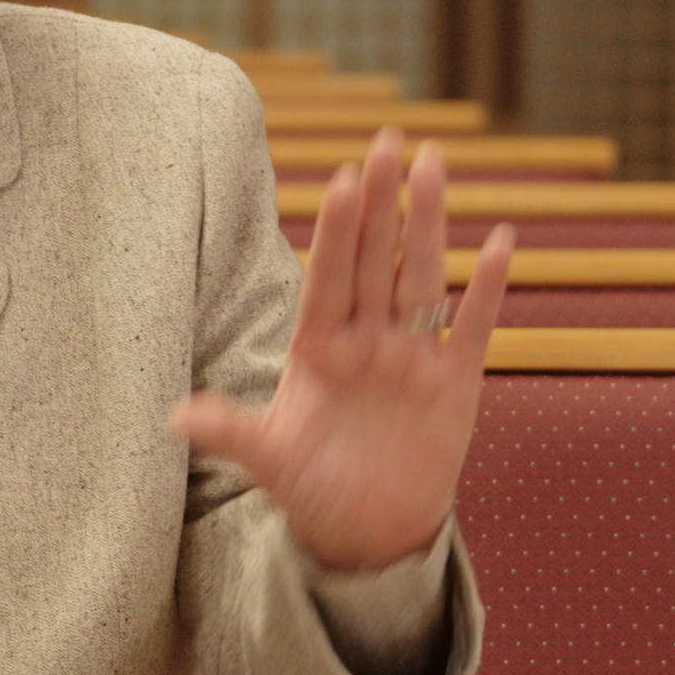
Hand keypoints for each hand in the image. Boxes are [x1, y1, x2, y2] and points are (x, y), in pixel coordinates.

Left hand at [169, 129, 514, 572]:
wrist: (368, 534)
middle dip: (382, 202)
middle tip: (388, 140)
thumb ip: (231, 433)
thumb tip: (174, 417)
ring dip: (430, 223)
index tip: (342, 179)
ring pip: (423, 276)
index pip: (327, 278)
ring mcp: (412, 358)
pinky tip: (501, 242)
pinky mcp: (454, 385)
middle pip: (376, 259)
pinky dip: (489, 289)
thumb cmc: (312, 490)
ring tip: (433, 164)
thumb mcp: (270, 462)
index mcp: (318, 350)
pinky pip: (474, 328)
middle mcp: (366, 341)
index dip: (337, 231)